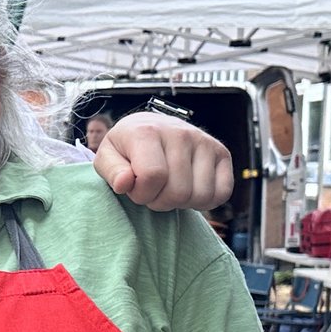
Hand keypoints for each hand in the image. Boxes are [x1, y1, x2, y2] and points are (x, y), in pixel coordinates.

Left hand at [93, 113, 234, 211]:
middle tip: (151, 190)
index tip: (134, 187)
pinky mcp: (222, 152)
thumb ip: (111, 171)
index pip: (153, 177)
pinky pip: (222, 193)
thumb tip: (124, 183)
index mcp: (148, 131)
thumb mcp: (108, 157)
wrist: (151, 128)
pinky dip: (205, 201)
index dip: (141, 194)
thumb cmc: (127, 148)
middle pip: (178, 192)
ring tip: (168, 187)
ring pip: (200, 196)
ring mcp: (205, 141)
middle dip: (159, 201)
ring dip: (181, 203)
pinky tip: (189, 189)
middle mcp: (181, 132)